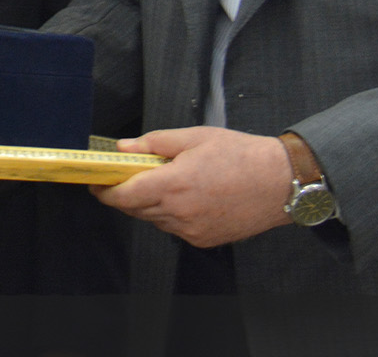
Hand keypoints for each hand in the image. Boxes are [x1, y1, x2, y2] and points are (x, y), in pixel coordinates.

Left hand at [94, 127, 294, 247]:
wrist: (281, 182)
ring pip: (154, 220)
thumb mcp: (194, 137)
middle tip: (126, 176)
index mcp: (173, 185)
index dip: (105, 191)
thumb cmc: (241, 155)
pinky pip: (174, 228)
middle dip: (125, 194)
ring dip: (149, 204)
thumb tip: (124, 148)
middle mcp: (179, 213)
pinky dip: (170, 215)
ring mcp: (192, 231)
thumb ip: (154, 144)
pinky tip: (185, 197)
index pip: (123, 196)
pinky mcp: (204, 240)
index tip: (96, 182)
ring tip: (163, 182)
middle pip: (135, 209)